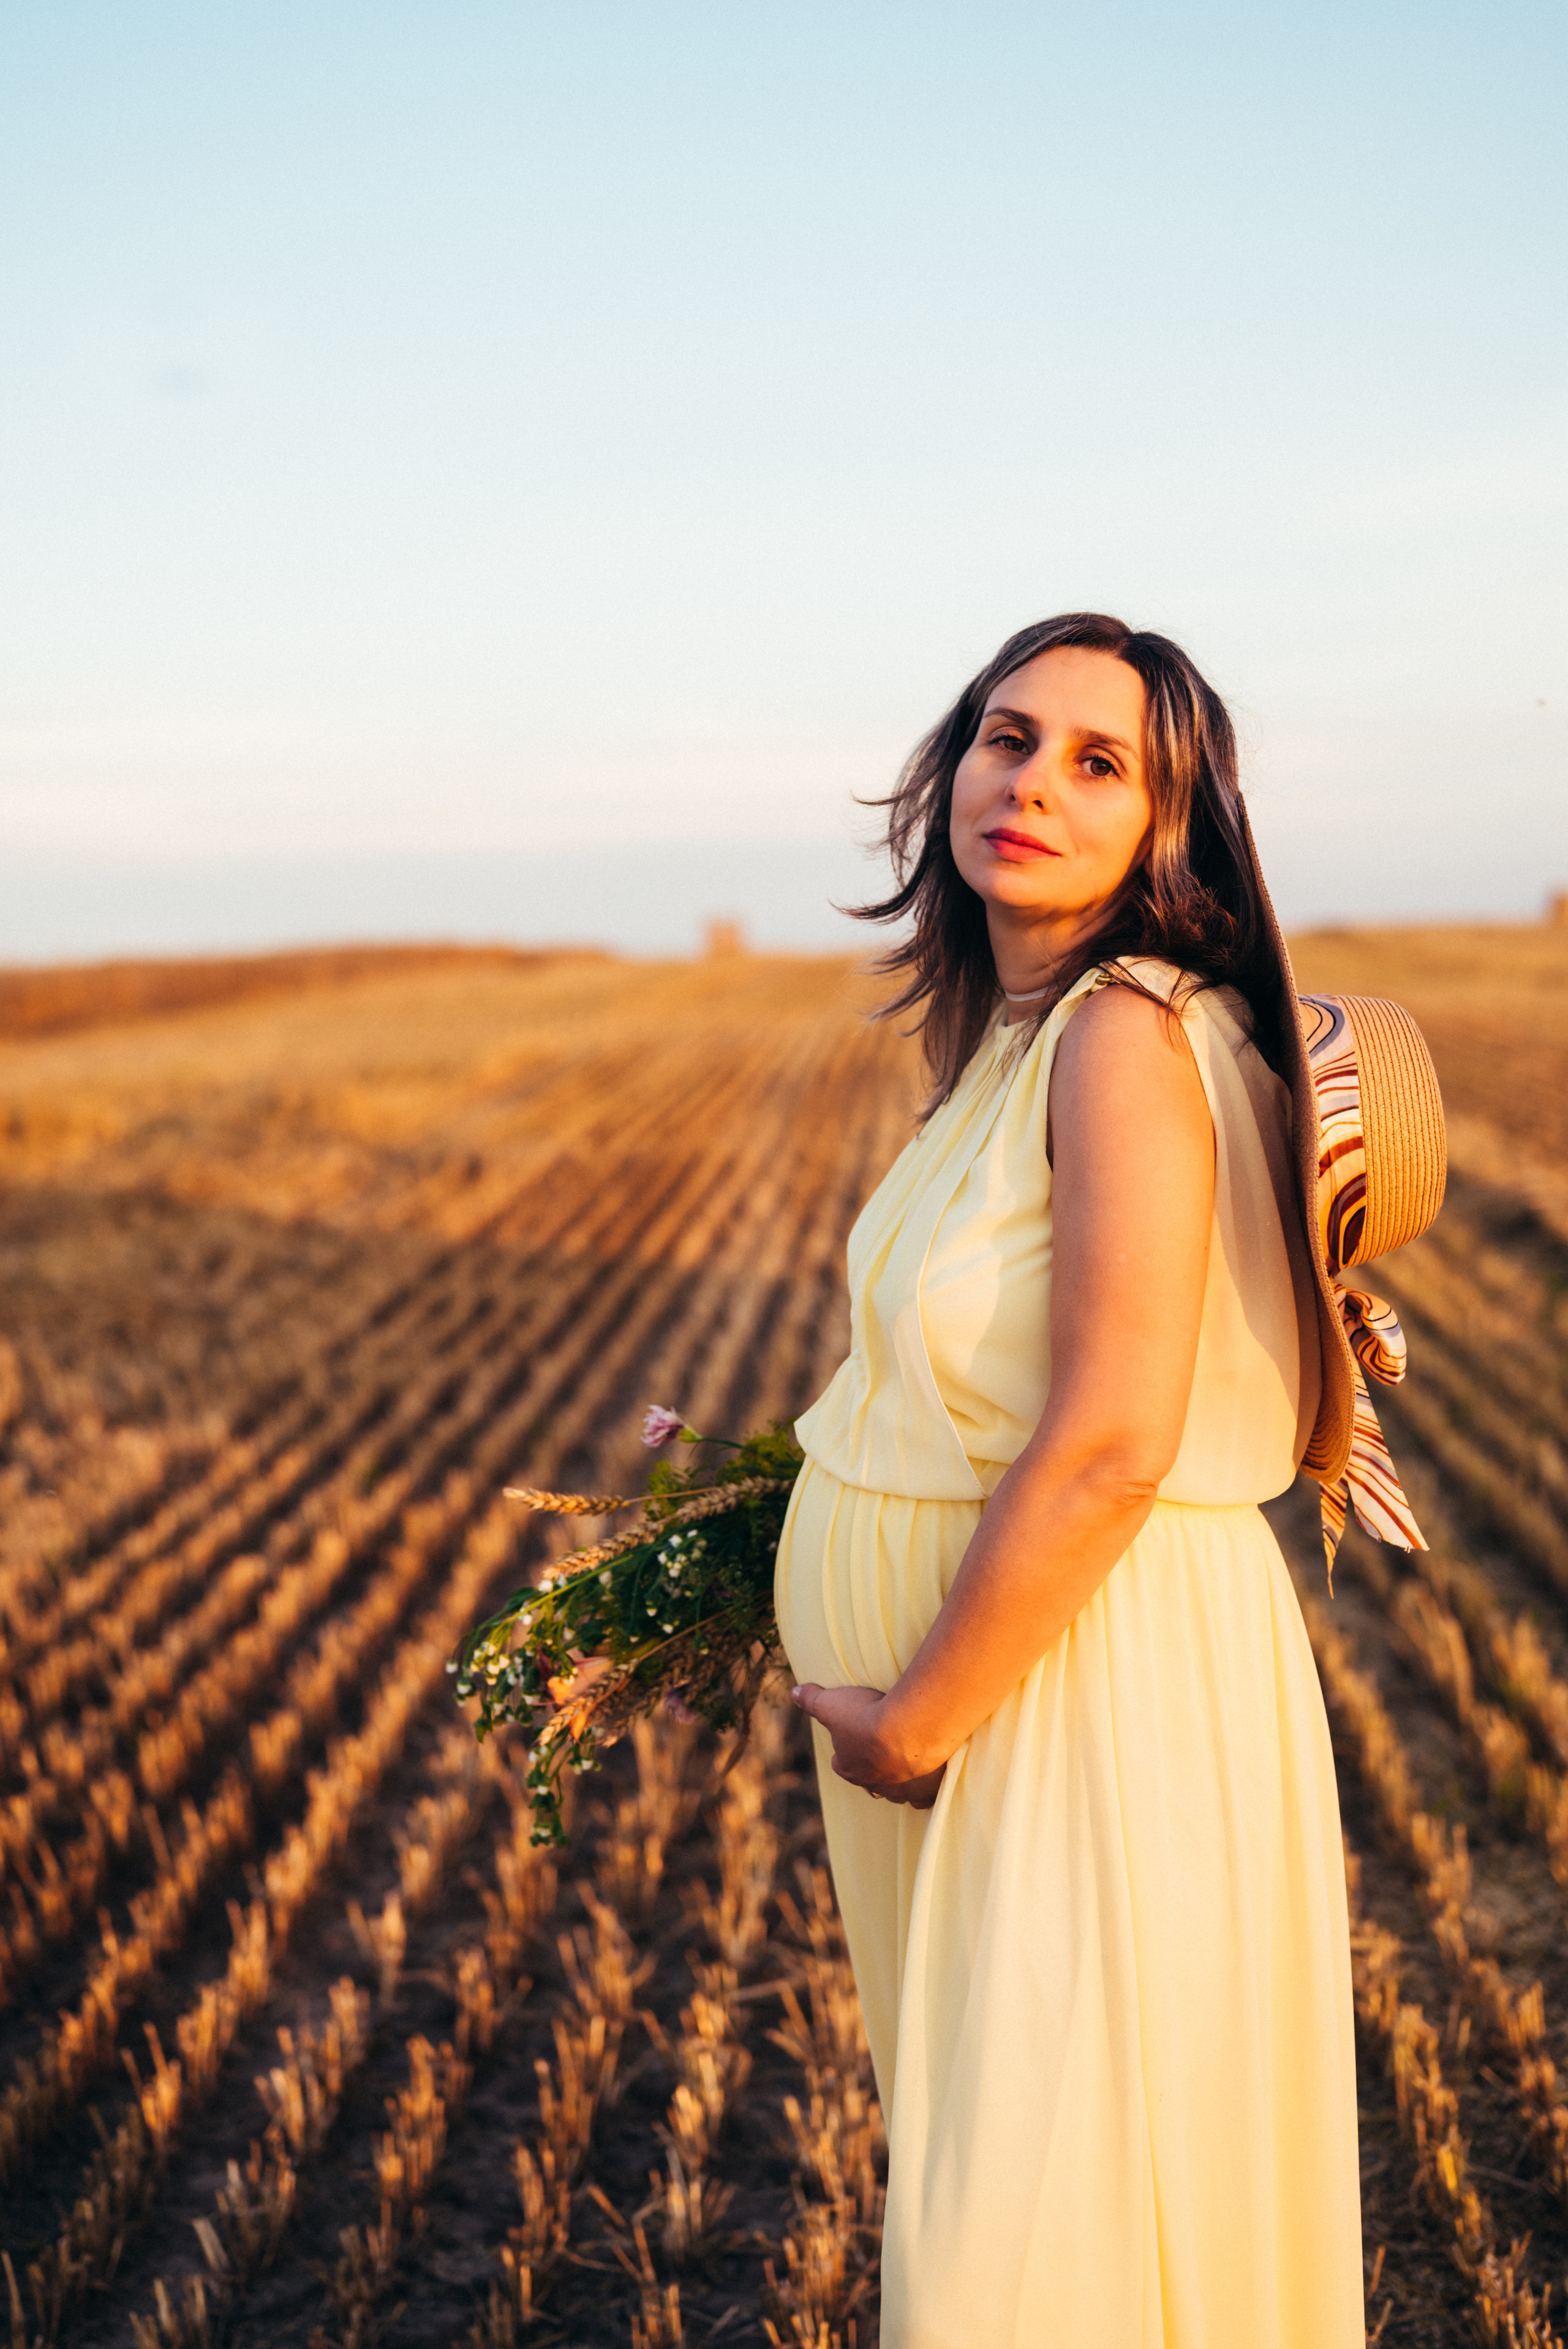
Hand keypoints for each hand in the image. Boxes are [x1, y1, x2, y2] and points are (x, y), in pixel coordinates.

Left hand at [791, 1682, 945, 1808]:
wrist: (908, 1729)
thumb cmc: (866, 1716)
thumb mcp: (831, 1703)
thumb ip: (812, 1699)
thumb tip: (794, 1692)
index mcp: (848, 1767)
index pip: (841, 1764)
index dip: (843, 1752)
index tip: (850, 1738)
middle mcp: (873, 1784)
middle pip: (869, 1781)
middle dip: (872, 1769)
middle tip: (880, 1752)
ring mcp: (901, 1790)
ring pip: (896, 1792)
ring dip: (898, 1780)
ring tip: (905, 1763)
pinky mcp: (925, 1791)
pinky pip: (922, 1799)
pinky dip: (923, 1791)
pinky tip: (927, 1780)